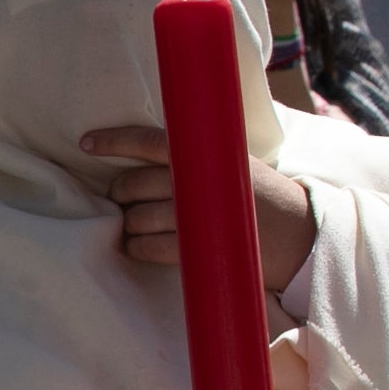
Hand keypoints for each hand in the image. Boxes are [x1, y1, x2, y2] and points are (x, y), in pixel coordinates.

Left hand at [85, 126, 317, 292]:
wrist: (302, 238)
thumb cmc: (265, 200)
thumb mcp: (237, 165)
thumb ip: (198, 157)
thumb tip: (146, 158)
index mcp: (208, 155)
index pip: (150, 141)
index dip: (114, 141)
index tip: (86, 143)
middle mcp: (198, 183)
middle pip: (132, 184)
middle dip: (121, 192)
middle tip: (128, 199)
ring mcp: (195, 217)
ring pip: (135, 218)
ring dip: (130, 223)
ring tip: (139, 225)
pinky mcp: (195, 248)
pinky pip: (146, 246)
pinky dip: (137, 246)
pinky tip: (142, 245)